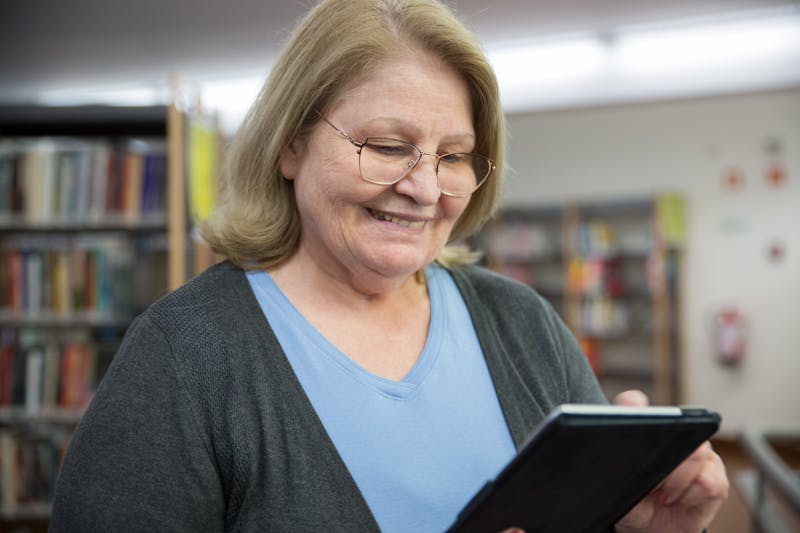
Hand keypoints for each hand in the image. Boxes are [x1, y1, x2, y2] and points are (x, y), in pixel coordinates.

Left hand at [613, 390, 728, 532]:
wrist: (655, 531)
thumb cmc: (635, 505)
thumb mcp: (617, 493)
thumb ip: (615, 473)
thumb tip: (614, 458)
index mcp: (643, 431)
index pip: (634, 404)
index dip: (632, 405)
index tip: (631, 410)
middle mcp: (673, 435)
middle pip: (677, 427)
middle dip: (665, 455)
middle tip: (652, 481)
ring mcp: (698, 453)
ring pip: (697, 453)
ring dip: (677, 481)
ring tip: (663, 495)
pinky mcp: (716, 476)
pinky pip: (709, 480)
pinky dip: (691, 495)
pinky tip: (678, 501)